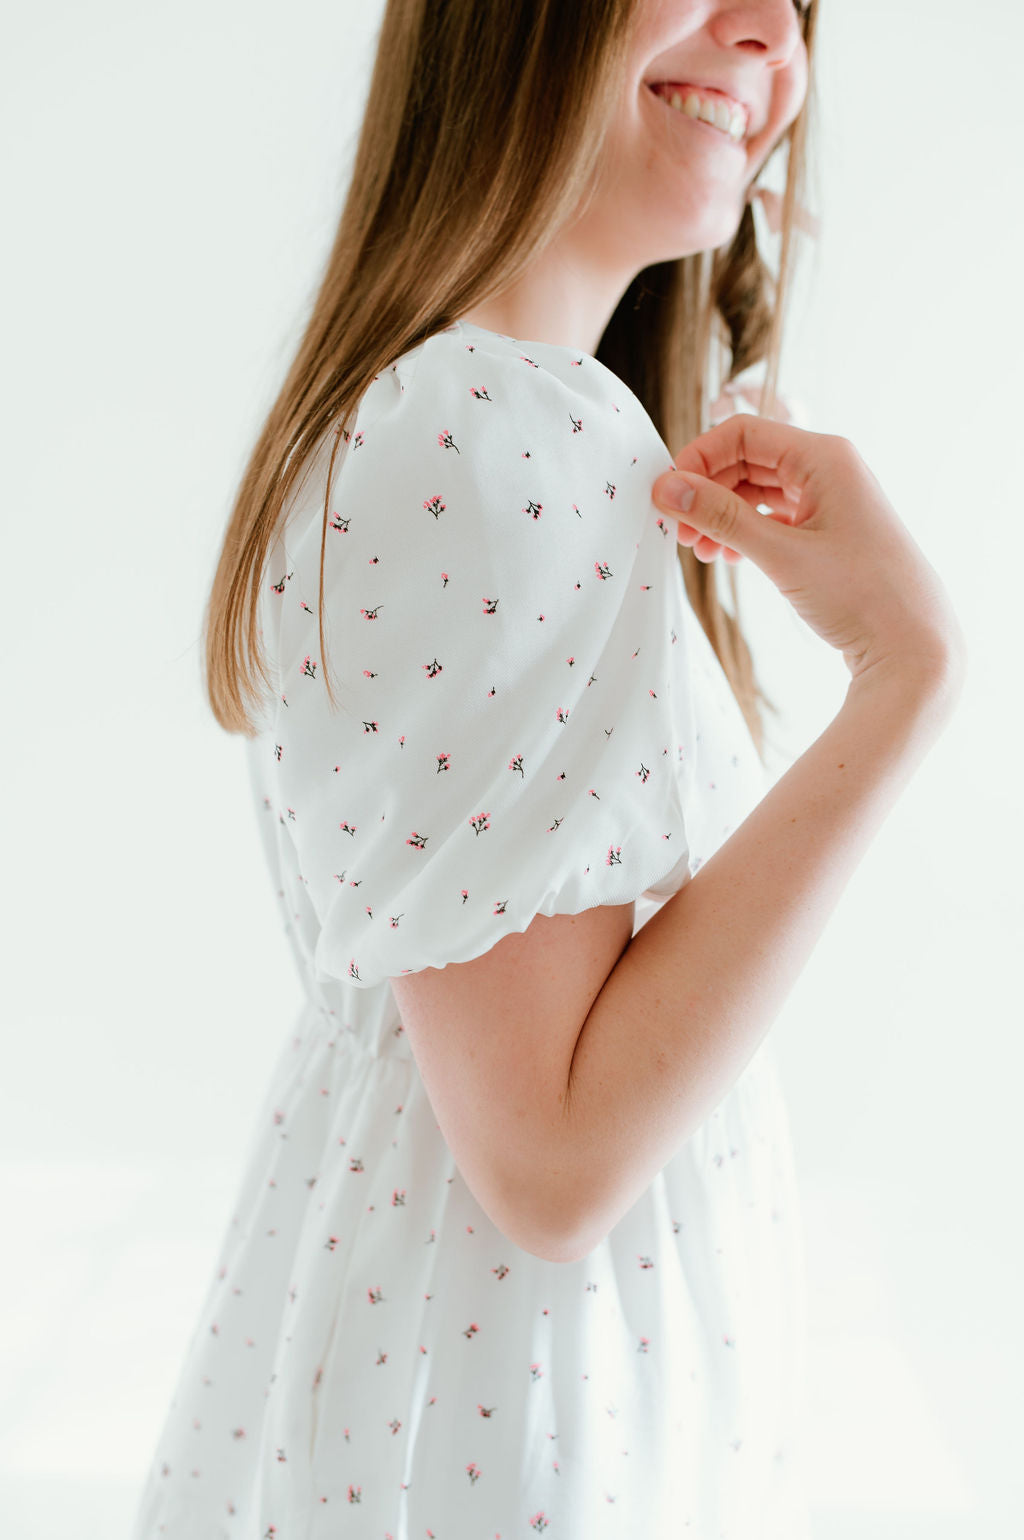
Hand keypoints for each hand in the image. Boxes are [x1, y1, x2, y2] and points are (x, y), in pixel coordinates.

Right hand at [652, 416, 966, 686]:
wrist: (913, 646)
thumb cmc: (860, 594)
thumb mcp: (781, 554)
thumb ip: (720, 517)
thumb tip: (667, 489)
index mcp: (825, 457)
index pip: (743, 434)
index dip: (699, 458)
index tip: (668, 495)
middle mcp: (829, 469)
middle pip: (747, 460)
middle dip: (708, 492)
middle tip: (678, 531)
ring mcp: (830, 500)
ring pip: (758, 491)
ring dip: (723, 516)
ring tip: (701, 552)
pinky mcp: (828, 531)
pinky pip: (775, 517)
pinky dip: (746, 533)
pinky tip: (727, 557)